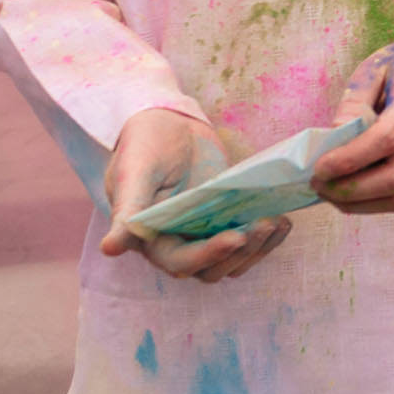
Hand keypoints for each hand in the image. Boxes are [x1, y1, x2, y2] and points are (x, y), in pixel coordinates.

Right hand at [100, 108, 292, 282]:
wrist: (168, 123)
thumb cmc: (144, 144)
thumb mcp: (134, 171)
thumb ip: (128, 209)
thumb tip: (110, 248)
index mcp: (148, 239)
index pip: (179, 262)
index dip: (207, 255)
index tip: (235, 237)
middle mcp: (175, 244)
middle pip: (211, 269)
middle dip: (239, 251)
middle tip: (264, 223)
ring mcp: (202, 235)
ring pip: (232, 262)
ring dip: (257, 249)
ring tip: (276, 222)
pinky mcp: (224, 222)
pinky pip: (246, 243)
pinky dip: (266, 238)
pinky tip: (283, 220)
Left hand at [313, 35, 393, 213]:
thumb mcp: (372, 69)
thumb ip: (353, 102)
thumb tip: (336, 137)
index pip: (387, 139)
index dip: (350, 159)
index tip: (319, 167)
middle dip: (350, 190)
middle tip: (318, 185)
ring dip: (359, 203)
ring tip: (330, 192)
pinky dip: (374, 202)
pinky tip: (353, 189)